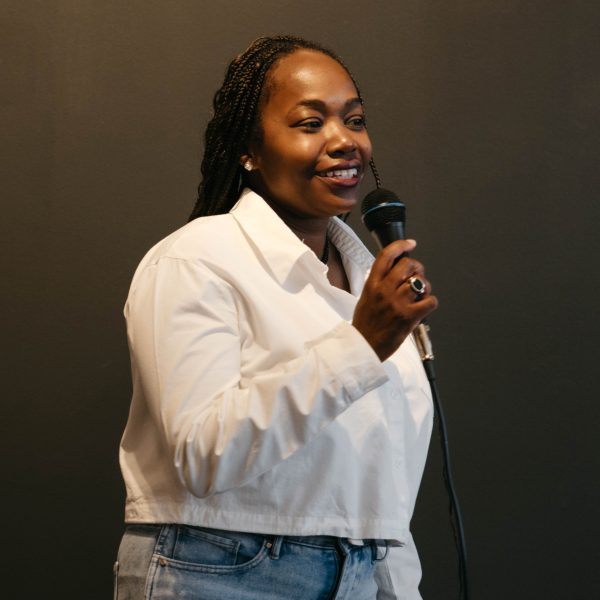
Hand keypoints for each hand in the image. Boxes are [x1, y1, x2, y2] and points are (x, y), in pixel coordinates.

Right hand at [352, 240, 437, 360]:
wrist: (363, 347)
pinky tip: (423, 307)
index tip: (410, 243)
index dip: (400, 245)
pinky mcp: (408, 317)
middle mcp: (384, 291)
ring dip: (425, 286)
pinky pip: (430, 301)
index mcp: (372, 285)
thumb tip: (397, 271)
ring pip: (420, 282)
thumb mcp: (365, 297)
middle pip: (407, 265)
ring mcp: (397, 304)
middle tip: (418, 275)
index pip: (386, 256)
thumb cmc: (365, 324)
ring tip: (421, 294)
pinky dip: (431, 302)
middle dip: (417, 267)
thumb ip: (379, 283)